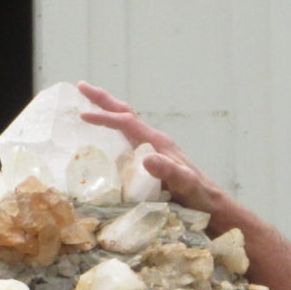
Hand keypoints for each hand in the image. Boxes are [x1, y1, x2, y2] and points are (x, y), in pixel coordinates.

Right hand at [77, 82, 232, 223]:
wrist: (209, 203)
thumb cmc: (198, 194)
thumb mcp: (185, 184)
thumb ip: (169, 170)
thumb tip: (147, 157)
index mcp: (157, 142)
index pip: (127, 122)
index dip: (105, 117)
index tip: (83, 116)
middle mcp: (153, 141)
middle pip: (125, 113)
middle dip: (103, 100)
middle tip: (81, 86)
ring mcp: (151, 149)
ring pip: (125, 124)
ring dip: (106, 112)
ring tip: (85, 105)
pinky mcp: (149, 160)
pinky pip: (126, 139)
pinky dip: (112, 131)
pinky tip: (102, 138)